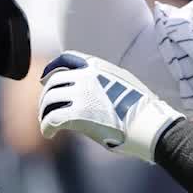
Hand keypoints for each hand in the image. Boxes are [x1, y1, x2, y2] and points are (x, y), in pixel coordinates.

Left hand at [38, 50, 183, 162]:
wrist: (148, 124)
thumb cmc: (141, 109)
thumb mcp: (123, 81)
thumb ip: (103, 78)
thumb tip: (91, 86)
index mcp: (98, 66)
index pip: (66, 59)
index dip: (51, 69)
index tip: (44, 80)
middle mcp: (86, 76)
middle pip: (53, 81)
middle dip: (46, 96)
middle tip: (46, 110)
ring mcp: (81, 94)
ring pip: (49, 100)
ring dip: (45, 113)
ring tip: (47, 124)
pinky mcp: (77, 114)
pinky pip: (52, 119)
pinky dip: (46, 127)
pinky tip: (49, 133)